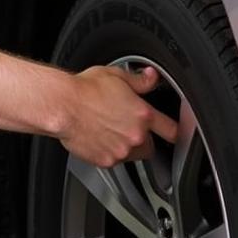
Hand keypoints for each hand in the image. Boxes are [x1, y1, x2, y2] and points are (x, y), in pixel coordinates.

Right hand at [56, 65, 177, 167]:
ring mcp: (121, 151)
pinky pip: (112, 160)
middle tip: (126, 127)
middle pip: (151, 147)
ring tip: (108, 132)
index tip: (175, 132)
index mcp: (143, 114)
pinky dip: (107, 152)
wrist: (61, 106)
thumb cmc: (83, 90)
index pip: (172, 129)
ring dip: (125, 147)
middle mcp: (135, 136)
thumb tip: (151, 77)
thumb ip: (139, 80)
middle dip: (142, 139)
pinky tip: (96, 138)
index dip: (176, 132)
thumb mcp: (115, 76)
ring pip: (131, 155)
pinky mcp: (105, 161)